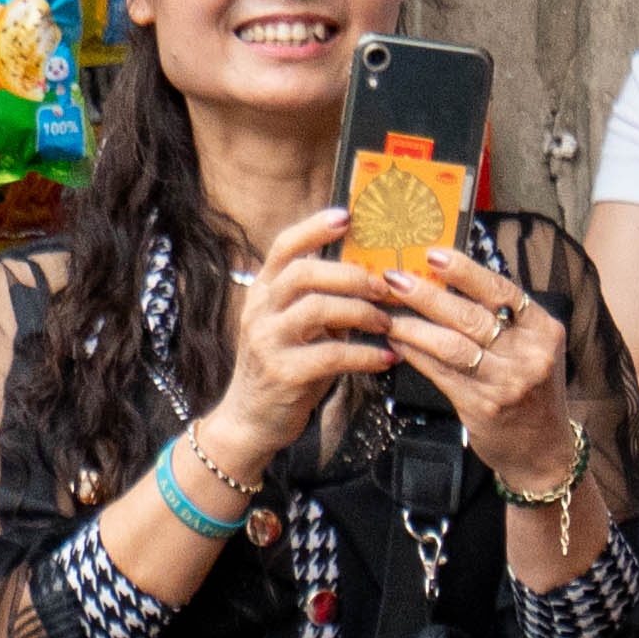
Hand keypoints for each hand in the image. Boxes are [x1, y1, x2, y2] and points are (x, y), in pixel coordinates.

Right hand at [186, 207, 404, 497]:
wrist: (250, 421)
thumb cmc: (283, 367)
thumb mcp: (292, 326)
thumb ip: (319, 299)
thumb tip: (368, 273)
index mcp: (263, 291)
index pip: (284, 246)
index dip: (315, 227)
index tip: (347, 216)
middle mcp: (260, 310)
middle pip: (305, 272)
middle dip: (352, 275)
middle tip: (385, 286)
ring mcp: (267, 341)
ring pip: (320, 309)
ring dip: (363, 313)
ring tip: (388, 324)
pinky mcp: (283, 373)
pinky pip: (332, 354)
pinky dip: (365, 354)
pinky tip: (386, 358)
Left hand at [371, 230, 580, 495]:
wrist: (542, 449)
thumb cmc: (531, 388)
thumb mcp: (532, 347)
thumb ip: (503, 318)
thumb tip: (448, 277)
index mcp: (544, 329)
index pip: (502, 291)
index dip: (465, 271)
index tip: (433, 254)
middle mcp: (529, 354)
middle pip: (471, 317)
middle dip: (427, 295)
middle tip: (393, 278)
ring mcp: (506, 382)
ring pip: (451, 346)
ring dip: (413, 326)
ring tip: (386, 312)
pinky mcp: (481, 407)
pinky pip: (440, 373)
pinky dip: (415, 354)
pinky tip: (395, 342)